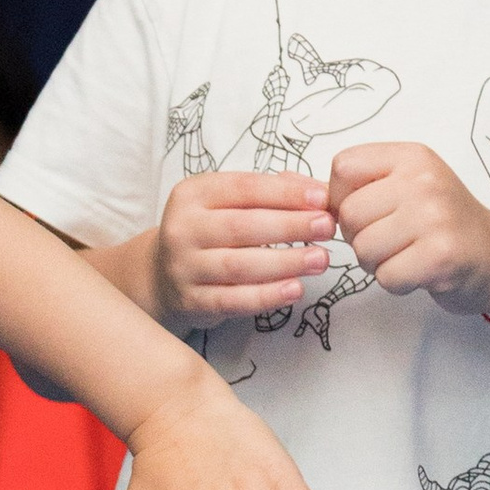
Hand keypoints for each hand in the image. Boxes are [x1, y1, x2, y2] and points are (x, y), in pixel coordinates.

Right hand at [150, 171, 337, 324]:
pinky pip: (232, 300)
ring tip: (320, 260)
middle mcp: (182, 228)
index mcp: (193, 193)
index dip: (285, 193)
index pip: (243, 188)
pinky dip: (266, 296)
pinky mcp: (190, 301)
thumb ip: (272, 192)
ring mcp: (183, 266)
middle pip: (242, 226)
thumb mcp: (229, 203)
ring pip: (238, 266)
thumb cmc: (210, 232)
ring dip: (285, 262)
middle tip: (327, 227)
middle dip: (290, 226)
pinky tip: (295, 289)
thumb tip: (318, 192)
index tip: (322, 198)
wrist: (162, 275)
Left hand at [326, 141, 489, 320]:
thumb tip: (293, 189)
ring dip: (377, 263)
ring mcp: (434, 217)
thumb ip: (356, 185)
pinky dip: (396, 282)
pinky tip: (419, 271)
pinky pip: (386, 276)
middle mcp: (424, 181)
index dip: (341, 197)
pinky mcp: (441, 256)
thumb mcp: (405, 186)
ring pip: (363, 248)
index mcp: (411, 157)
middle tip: (391, 240)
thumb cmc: (442, 222)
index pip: (343, 167)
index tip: (366, 210)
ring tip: (406, 254)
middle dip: (359, 237)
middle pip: (348, 214)